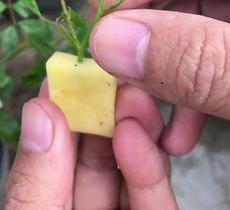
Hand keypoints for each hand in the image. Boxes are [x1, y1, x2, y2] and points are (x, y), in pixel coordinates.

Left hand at [4, 83, 177, 208]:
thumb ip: (34, 181)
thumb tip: (39, 112)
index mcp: (48, 202)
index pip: (55, 150)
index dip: (63, 109)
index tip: (71, 73)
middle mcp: (83, 206)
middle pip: (97, 153)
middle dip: (106, 111)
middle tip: (112, 77)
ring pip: (131, 166)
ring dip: (135, 128)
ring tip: (131, 99)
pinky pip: (155, 198)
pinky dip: (150, 166)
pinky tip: (137, 135)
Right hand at [89, 0, 229, 152]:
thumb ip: (199, 58)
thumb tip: (111, 42)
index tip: (101, 14)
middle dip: (151, 35)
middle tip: (114, 71)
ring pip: (202, 31)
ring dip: (168, 75)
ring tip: (143, 114)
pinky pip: (219, 59)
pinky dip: (197, 93)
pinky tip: (181, 129)